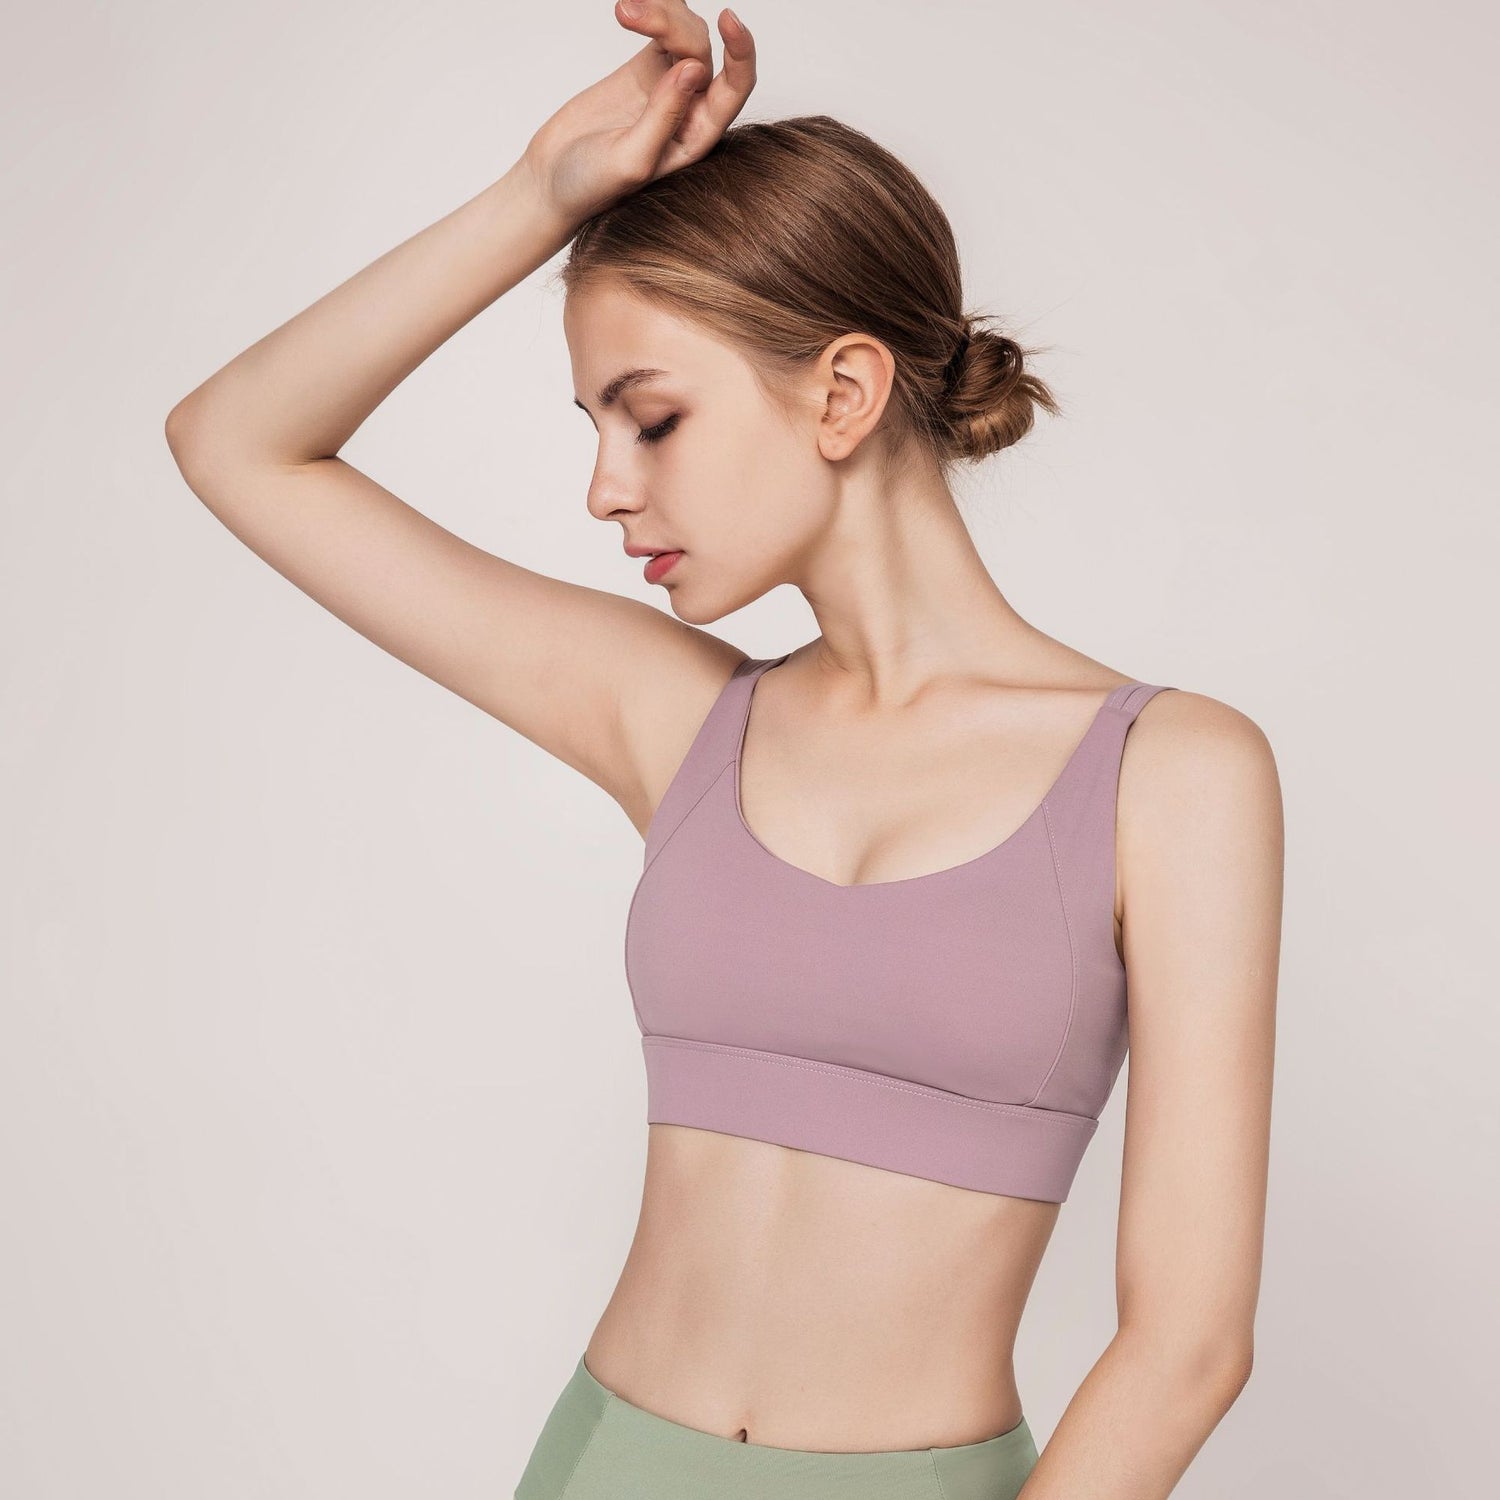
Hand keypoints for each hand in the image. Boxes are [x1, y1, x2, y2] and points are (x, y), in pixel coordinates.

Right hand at [519, 2, 757, 229]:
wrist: (552, 181)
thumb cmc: (591, 186)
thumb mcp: (631, 160)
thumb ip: (664, 117)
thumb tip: (694, 69)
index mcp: (698, 137)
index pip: (735, 88)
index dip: (741, 51)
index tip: (728, 18)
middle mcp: (691, 110)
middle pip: (701, 50)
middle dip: (671, 25)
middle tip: (627, 14)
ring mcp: (667, 87)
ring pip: (684, 34)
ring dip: (660, 12)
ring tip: (622, 11)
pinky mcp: (643, 70)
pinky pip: (662, 31)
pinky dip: (652, 11)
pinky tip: (629, 9)